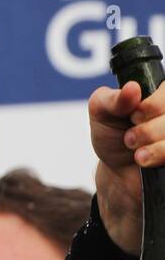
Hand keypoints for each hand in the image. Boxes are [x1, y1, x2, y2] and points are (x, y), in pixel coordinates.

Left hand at [88, 80, 164, 254]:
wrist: (117, 171)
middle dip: (146, 129)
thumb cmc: (112, 136)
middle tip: (129, 137)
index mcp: (159, 94)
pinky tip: (144, 160)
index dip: (150, 106)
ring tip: (136, 151)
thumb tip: (132, 87)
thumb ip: (112, 98)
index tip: (133, 115)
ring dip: (151, 145)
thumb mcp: (101, 113)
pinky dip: (158, 155)